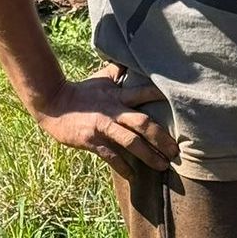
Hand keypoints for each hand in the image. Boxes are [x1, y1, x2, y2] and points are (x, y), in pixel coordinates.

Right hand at [35, 64, 178, 177]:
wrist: (54, 103)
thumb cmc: (82, 91)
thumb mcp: (102, 79)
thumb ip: (118, 73)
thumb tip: (129, 60)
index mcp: (118, 95)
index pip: (145, 93)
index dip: (162, 97)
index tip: (182, 105)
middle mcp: (114, 110)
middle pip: (143, 123)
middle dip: (162, 138)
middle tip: (177, 151)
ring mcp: (103, 126)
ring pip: (131, 142)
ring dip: (149, 156)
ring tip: (163, 166)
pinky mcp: (92, 140)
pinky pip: (111, 156)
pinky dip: (123, 167)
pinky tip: (134, 176)